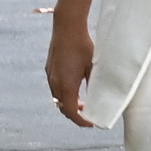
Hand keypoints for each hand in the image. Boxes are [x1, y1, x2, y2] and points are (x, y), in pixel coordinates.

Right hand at [47, 10, 96, 126]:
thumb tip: (101, 98)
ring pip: (58, 99)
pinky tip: (74, 88)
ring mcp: (50, 76)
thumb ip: (95, 84)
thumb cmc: (83, 45)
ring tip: (83, 103)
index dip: (81, 121)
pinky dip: (64, 94)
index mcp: (66, 85)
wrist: (67, 27)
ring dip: (69, 104)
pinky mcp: (49, 70)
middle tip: (88, 115)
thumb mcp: (93, 67)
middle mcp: (55, 83)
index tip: (91, 123)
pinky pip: (55, 88)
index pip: (71, 112)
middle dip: (75, 114)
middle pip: (63, 108)